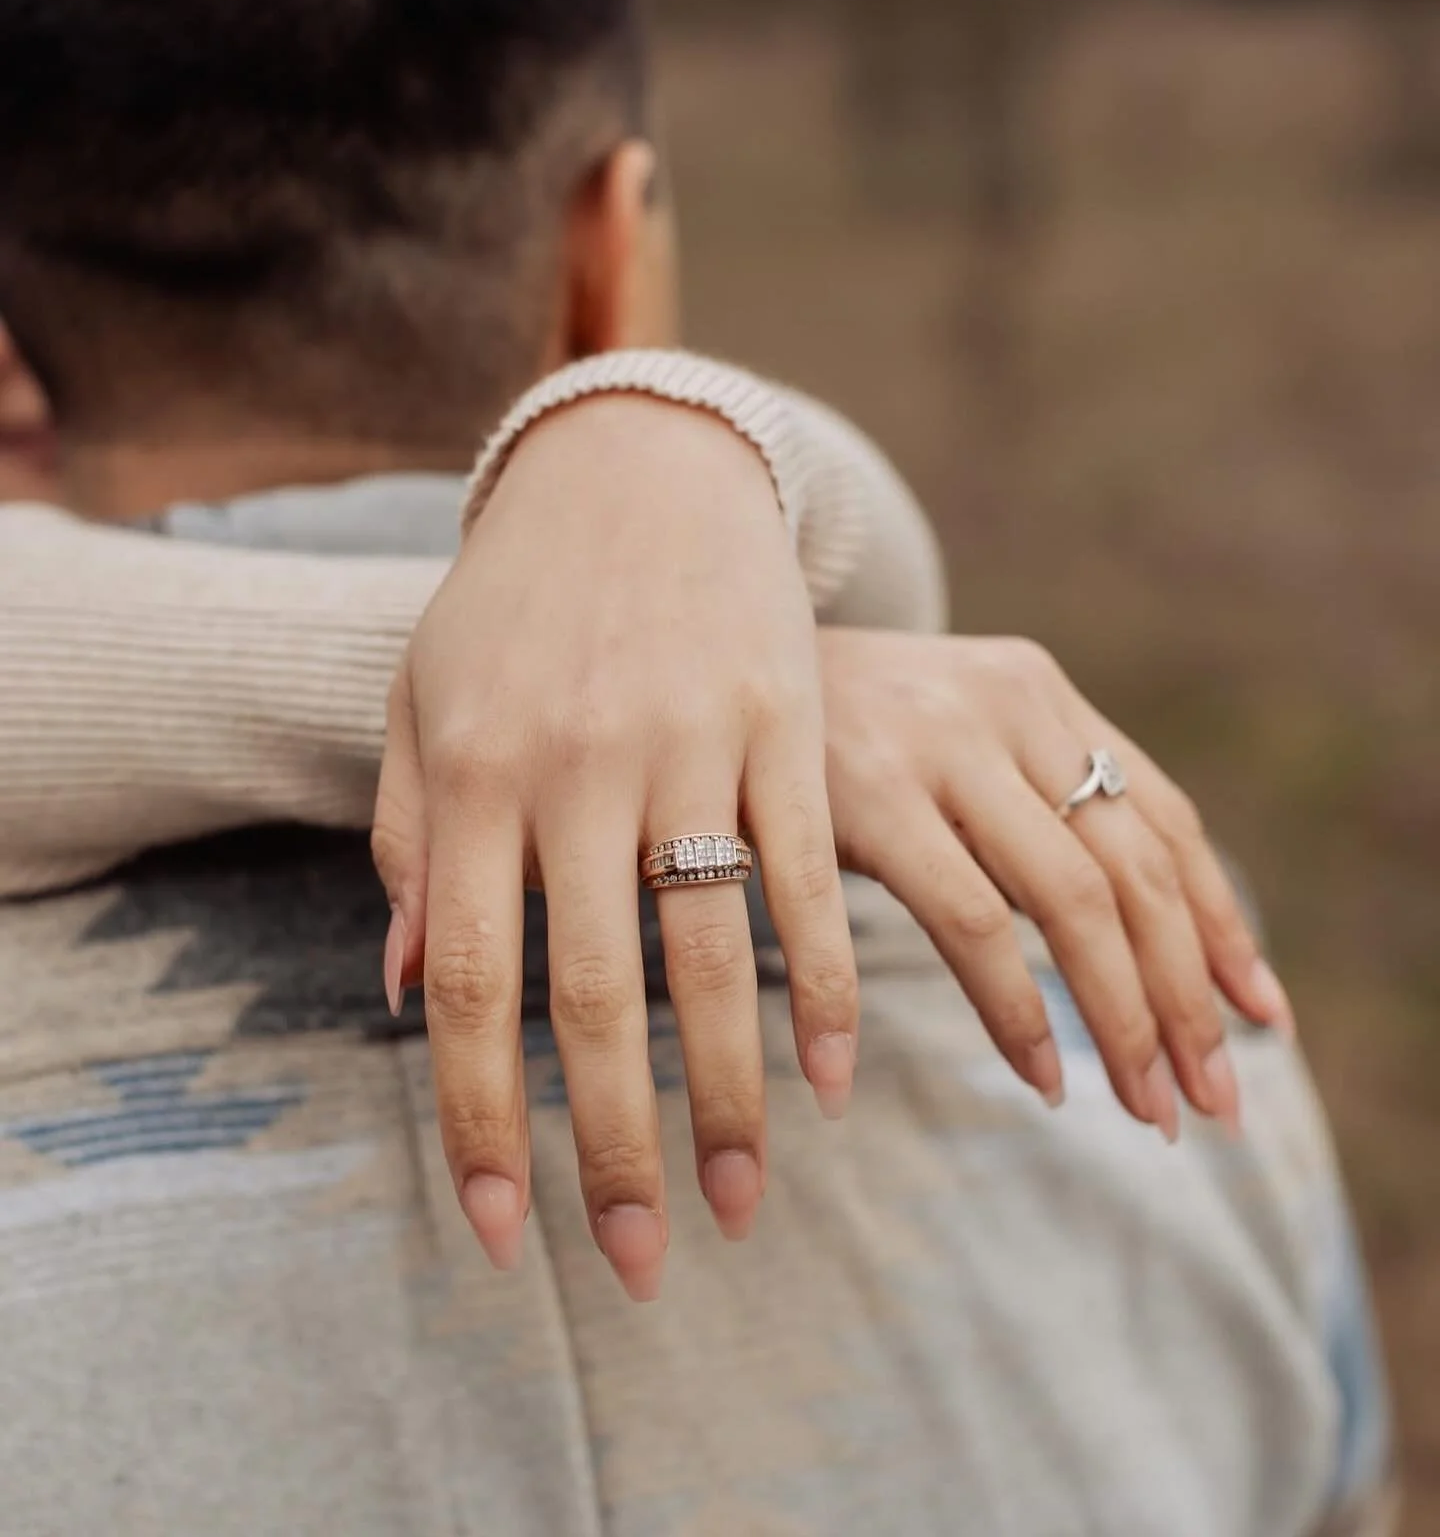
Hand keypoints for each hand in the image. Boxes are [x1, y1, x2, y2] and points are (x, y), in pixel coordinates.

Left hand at [371, 396, 857, 1298]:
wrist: (634, 467)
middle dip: (615, 1148)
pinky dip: (826, 983)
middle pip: (594, 996)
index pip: (466, 985)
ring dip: (732, 1097)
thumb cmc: (514, 600)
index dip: (478, 1122)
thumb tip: (399, 995)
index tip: (501, 1236)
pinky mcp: (785, 724)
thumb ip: (410, 844)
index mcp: (474, 775)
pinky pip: (810, 874)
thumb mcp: (426, 703)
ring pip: (713, 954)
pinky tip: (832, 1078)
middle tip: (640, 1261)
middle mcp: (579, 769)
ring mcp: (690, 744)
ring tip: (743, 1203)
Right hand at [818, 629, 1294, 1137]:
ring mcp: (940, 743)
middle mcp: (1006, 706)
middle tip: (1213, 1102)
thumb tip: (1129, 936)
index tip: (1262, 1020)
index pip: (1164, 821)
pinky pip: (973, 922)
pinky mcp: (868, 793)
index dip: (1222, 926)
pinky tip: (1042, 1076)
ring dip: (1121, 1020)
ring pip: (1074, 902)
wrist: (700, 650)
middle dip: (1185, 998)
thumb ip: (1021, 800)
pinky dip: (1014, 1012)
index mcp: (1038, 691)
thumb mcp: (940, 731)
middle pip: (1136, 872)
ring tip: (1143, 1108)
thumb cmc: (827, 725)